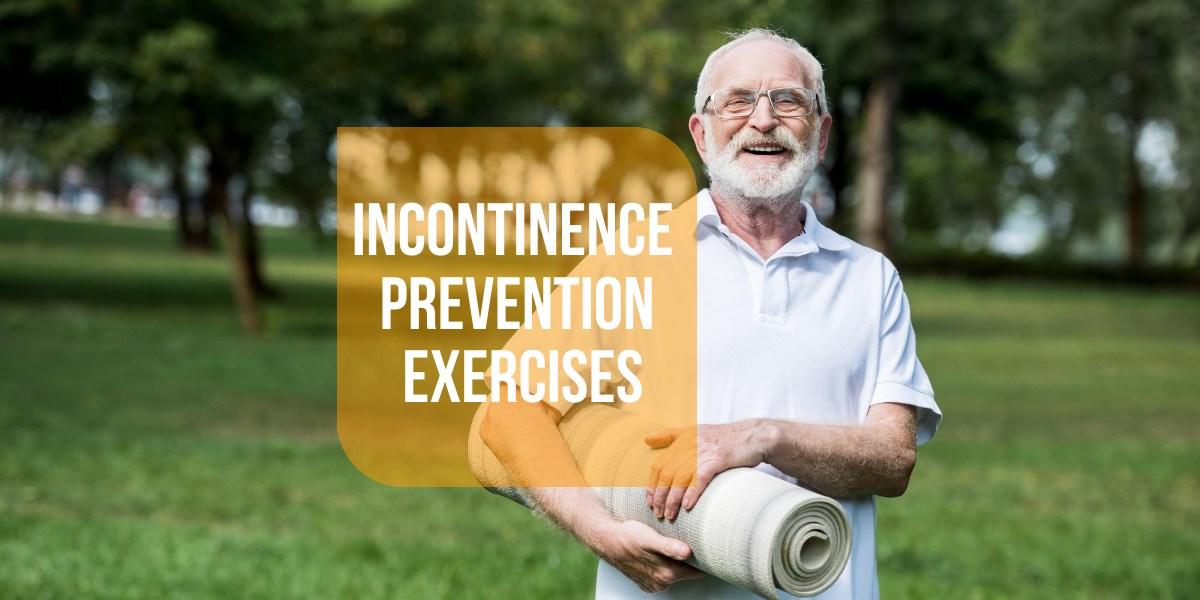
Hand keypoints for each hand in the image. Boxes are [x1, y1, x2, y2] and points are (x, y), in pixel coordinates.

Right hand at [590, 520, 703, 592]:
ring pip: (674, 574)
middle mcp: (661, 582)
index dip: (703, 560)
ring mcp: (653, 583)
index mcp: (666, 574)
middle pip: (686, 573)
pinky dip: (664, 566)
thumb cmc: (629, 536)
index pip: (696, 571)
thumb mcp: (650, 538)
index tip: (708, 549)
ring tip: (679, 546)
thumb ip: (669, 547)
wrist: (607, 540)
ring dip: (677, 563)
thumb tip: (687, 553)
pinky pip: (662, 575)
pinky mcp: (645, 581)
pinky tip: (661, 554)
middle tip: (695, 543)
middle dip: (691, 561)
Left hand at [644, 421, 772, 520]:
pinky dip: (692, 492)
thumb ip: (670, 435)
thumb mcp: (695, 431)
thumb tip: (646, 439)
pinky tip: (687, 506)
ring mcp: (705, 451)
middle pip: (667, 472)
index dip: (652, 484)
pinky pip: (701, 478)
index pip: (659, 464)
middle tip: (657, 513)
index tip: (649, 501)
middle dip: (659, 496)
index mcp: (682, 439)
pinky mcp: (719, 458)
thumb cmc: (724, 438)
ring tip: (669, 515)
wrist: (755, 436)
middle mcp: (690, 443)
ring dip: (673, 499)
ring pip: (681, 477)